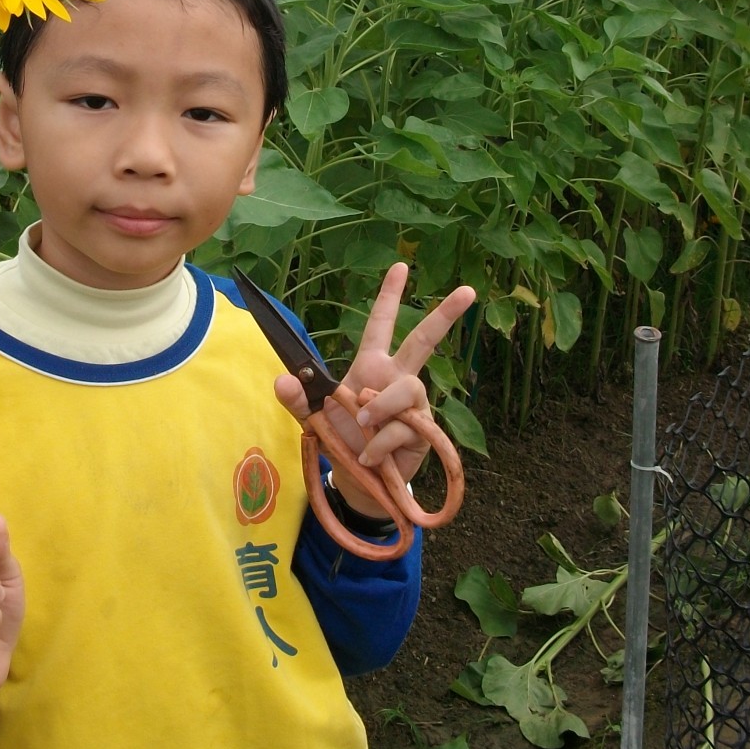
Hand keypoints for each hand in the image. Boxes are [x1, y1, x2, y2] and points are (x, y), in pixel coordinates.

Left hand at [274, 263, 473, 517]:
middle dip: (445, 315)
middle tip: (468, 290)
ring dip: (381, 406)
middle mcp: (397, 380)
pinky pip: (402, 429)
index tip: (400, 267)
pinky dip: (380, 442)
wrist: (358, 481)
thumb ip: (296, 398)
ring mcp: (413, 406)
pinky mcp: (423, 433)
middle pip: (424, 341)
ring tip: (362, 425)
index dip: (389, 296)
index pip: (381, 325)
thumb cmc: (341, 441)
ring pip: (406, 389)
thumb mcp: (313, 419)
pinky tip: (368, 456)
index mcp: (371, 367)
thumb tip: (281, 380)